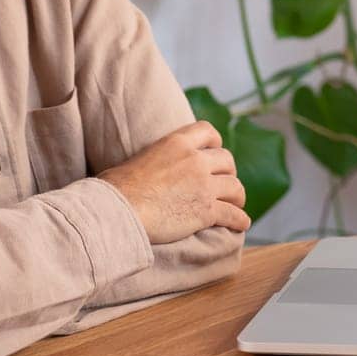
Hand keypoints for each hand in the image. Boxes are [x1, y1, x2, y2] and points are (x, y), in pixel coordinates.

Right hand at [98, 120, 249, 243]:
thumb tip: (148, 170)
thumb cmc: (116, 188)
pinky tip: (240, 224)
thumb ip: (156, 159)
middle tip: (224, 183)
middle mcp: (195, 160)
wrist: (117, 210)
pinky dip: (239, 220)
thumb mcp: (138, 159)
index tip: (215, 152)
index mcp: (176, 143)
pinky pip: (233, 214)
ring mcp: (203, 185)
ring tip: (235, 204)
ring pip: (235, 187)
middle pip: (227, 160)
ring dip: (237, 197)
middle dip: (228, 172)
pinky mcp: (206, 211)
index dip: (215, 142)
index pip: (207, 131)